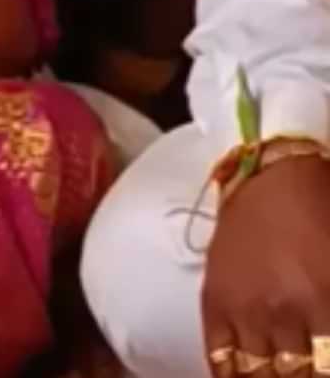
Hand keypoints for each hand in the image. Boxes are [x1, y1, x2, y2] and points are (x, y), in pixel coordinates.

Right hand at [202, 153, 329, 372]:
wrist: (271, 176)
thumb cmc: (322, 213)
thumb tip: (328, 347)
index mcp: (325, 301)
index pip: (325, 364)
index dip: (321, 371)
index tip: (319, 369)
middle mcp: (283, 312)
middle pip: (295, 374)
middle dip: (299, 376)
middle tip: (301, 373)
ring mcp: (244, 309)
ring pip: (258, 373)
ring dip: (268, 377)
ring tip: (275, 376)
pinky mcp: (215, 302)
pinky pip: (218, 356)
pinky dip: (229, 374)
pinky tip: (240, 377)